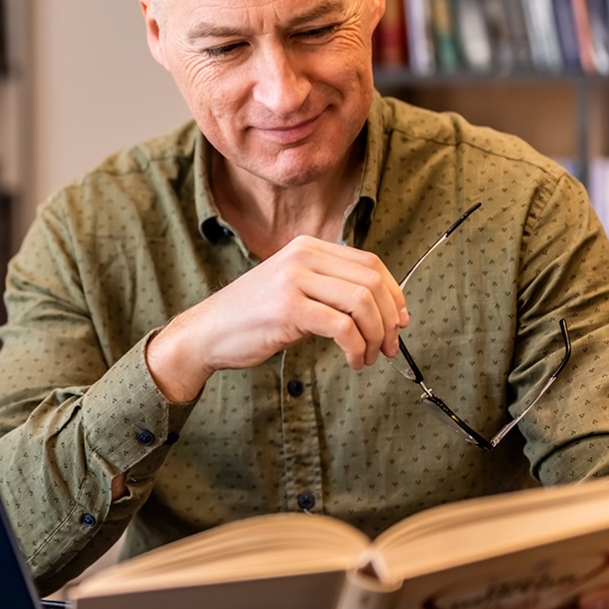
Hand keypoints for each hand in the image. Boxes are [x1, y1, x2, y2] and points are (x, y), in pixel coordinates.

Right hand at [145, 236, 408, 401]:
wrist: (207, 332)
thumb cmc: (253, 316)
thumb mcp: (294, 287)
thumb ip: (329, 286)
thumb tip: (383, 306)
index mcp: (307, 246)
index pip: (370, 262)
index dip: (394, 293)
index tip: (400, 321)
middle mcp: (303, 255)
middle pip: (372, 281)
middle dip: (389, 318)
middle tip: (389, 346)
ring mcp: (294, 279)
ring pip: (362, 303)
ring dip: (375, 336)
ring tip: (368, 358)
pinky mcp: (289, 308)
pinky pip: (342, 327)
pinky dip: (356, 348)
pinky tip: (352, 361)